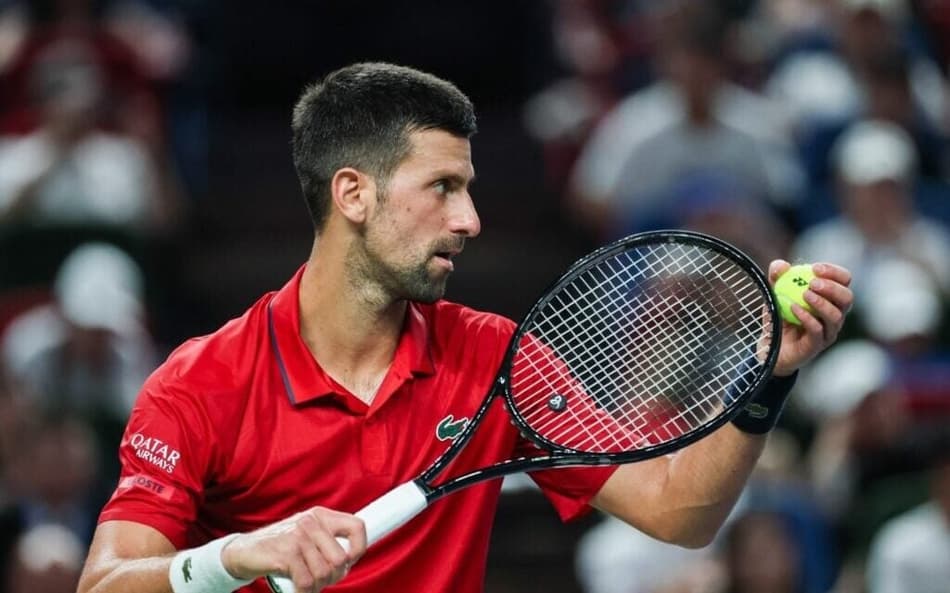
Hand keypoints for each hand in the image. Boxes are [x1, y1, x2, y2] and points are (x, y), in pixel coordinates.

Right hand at [220, 507, 365, 592]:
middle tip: (320, 579)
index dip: (359, 549)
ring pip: (324, 574)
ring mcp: (298, 537)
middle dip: (334, 576)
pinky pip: (307, 582)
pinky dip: (303, 592)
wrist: (244, 551)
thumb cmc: (280, 547)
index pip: (357, 527)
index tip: (348, 563)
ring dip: (317, 586)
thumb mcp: (307, 536)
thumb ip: (327, 542)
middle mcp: (311, 523)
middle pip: (341, 559)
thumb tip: (350, 561)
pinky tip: (296, 588)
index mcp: (320, 516)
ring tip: (305, 583)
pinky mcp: (286, 553)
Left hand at [770, 260, 852, 375]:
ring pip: (836, 316)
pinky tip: (794, 309)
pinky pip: (818, 330)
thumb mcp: (775, 292)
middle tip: (813, 283)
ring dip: (821, 303)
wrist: (769, 344)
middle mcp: (835, 314)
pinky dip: (807, 317)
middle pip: (847, 298)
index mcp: (831, 297)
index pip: (844, 280)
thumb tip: (781, 266)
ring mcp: (828, 331)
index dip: (833, 272)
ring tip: (804, 295)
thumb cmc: (779, 314)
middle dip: (832, 288)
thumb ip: (777, 277)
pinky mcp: (817, 345)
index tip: (815, 268)